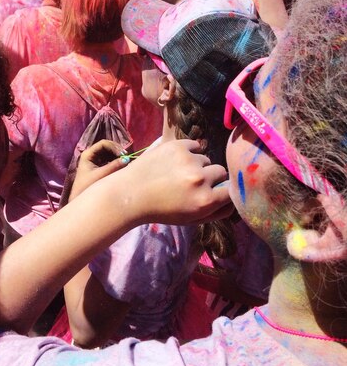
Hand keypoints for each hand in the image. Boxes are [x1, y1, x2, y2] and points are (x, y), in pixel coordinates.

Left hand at [69, 140, 127, 200]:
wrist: (80, 197)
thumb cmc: (87, 186)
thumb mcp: (101, 175)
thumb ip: (113, 166)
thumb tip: (127, 159)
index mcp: (88, 154)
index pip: (103, 143)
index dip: (114, 147)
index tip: (122, 154)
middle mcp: (91, 154)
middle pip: (107, 146)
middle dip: (117, 150)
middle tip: (127, 157)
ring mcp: (95, 159)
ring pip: (109, 152)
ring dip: (117, 155)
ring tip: (125, 161)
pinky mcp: (99, 165)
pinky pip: (109, 159)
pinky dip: (116, 160)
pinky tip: (121, 165)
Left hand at [112, 139, 231, 225]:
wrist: (131, 193)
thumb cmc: (162, 210)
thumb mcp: (191, 220)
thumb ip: (216, 212)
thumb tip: (234, 200)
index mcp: (205, 200)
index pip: (231, 190)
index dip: (223, 191)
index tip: (215, 191)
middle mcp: (200, 179)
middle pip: (221, 172)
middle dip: (211, 177)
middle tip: (193, 182)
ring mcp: (189, 160)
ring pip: (206, 159)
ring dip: (197, 165)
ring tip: (178, 173)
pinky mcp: (178, 145)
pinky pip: (195, 146)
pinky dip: (189, 152)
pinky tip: (175, 162)